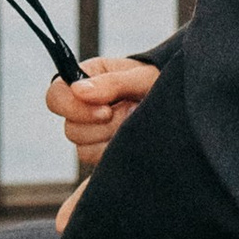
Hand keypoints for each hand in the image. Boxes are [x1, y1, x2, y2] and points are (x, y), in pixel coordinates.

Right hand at [45, 54, 159, 170]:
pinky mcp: (102, 153)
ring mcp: (92, 133)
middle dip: (104, 125)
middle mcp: (83, 107)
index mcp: (86, 80)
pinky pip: (97, 162)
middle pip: (70, 128)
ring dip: (112, 137)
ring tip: (137, 121)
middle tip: (132, 112)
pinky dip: (116, 152)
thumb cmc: (160, 82)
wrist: (183, 105)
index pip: (55, 96)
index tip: (106, 110)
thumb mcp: (141, 77)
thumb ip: (112, 82)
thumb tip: (78, 91)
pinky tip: (134, 138)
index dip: (73, 107)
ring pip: (82, 148)